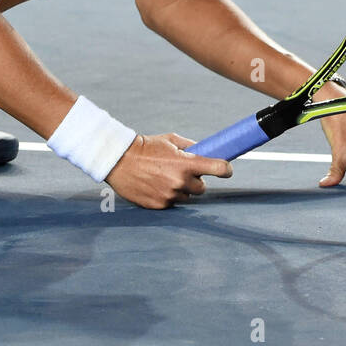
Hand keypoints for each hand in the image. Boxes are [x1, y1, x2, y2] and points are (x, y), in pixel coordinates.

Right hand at [105, 132, 233, 208]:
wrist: (119, 160)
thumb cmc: (146, 147)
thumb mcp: (171, 140)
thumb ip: (191, 147)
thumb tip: (206, 152)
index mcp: (186, 163)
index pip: (219, 169)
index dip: (226, 169)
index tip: (226, 170)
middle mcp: (180, 181)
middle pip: (202, 188)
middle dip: (195, 181)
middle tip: (182, 173)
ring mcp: (170, 195)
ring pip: (186, 197)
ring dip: (181, 190)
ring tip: (164, 178)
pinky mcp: (160, 205)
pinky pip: (172, 203)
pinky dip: (167, 196)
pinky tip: (155, 185)